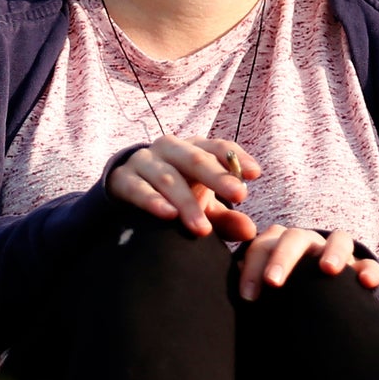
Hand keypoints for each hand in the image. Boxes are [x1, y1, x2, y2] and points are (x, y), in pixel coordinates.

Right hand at [106, 135, 261, 241]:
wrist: (124, 190)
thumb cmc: (175, 194)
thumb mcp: (202, 205)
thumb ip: (226, 218)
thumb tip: (250, 232)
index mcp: (195, 149)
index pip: (220, 148)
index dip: (238, 158)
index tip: (256, 174)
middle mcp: (170, 148)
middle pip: (196, 159)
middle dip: (218, 177)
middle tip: (239, 195)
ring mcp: (145, 161)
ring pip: (169, 178)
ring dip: (187, 203)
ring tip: (202, 229)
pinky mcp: (122, 178)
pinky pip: (138, 188)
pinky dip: (153, 201)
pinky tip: (168, 215)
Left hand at [237, 226, 378, 301]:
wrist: (326, 305)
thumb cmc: (288, 295)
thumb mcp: (269, 289)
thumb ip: (254, 285)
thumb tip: (239, 294)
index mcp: (282, 244)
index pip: (264, 245)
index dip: (253, 267)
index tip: (248, 297)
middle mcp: (310, 243)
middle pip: (296, 237)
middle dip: (283, 257)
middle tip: (273, 282)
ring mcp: (339, 254)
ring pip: (339, 239)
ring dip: (333, 252)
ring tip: (328, 270)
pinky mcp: (362, 270)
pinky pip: (370, 265)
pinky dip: (369, 271)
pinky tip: (365, 283)